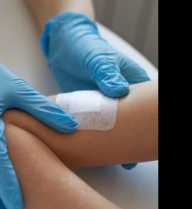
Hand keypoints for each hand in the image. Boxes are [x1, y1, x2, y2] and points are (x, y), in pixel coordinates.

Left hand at [41, 12, 149, 168]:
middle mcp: (120, 98)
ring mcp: (103, 105)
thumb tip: (119, 91)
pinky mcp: (86, 109)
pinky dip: (87, 137)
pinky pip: (89, 126)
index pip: (145, 109)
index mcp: (132, 84)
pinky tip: (84, 151)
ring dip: (107, 143)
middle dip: (127, 143)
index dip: (144, 127)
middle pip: (129, 124)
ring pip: (109, 128)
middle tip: (127, 162)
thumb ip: (106, 74)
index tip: (143, 145)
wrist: (64, 45)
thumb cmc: (86, 48)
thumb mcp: (98, 59)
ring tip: (106, 161)